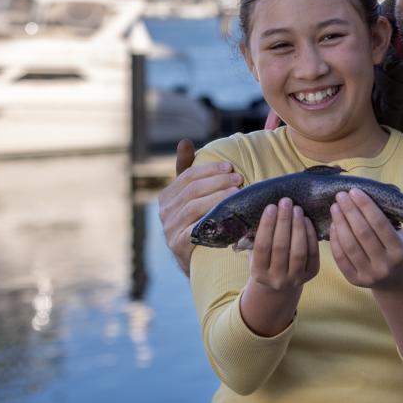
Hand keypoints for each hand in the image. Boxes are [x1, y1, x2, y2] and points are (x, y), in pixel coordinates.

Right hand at [157, 139, 243, 274]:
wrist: (194, 261)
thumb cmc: (195, 222)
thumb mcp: (189, 196)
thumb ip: (186, 169)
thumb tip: (185, 141)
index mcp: (166, 196)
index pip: (187, 176)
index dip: (209, 169)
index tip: (230, 167)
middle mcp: (164, 212)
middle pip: (192, 190)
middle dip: (217, 182)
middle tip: (238, 179)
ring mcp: (169, 229)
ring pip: (195, 207)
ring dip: (218, 198)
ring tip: (237, 193)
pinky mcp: (178, 246)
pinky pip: (196, 229)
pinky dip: (213, 220)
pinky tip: (230, 215)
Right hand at [248, 198, 319, 291]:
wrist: (280, 282)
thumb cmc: (265, 259)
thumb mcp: (254, 252)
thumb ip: (254, 236)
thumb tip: (259, 208)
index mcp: (259, 273)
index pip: (262, 246)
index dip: (267, 225)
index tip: (271, 206)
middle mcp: (277, 279)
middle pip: (280, 247)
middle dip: (283, 221)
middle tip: (286, 202)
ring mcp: (295, 278)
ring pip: (298, 251)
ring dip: (298, 227)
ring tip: (297, 209)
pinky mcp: (311, 274)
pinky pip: (313, 253)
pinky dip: (310, 235)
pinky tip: (306, 220)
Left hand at [329, 189, 402, 290]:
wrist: (397, 282)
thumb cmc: (397, 250)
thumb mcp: (400, 235)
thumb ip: (386, 219)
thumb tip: (364, 195)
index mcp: (399, 251)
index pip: (380, 224)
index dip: (365, 206)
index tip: (354, 191)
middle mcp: (385, 265)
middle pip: (362, 233)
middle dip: (349, 211)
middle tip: (341, 195)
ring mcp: (369, 275)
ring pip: (349, 245)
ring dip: (340, 223)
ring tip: (335, 208)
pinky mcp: (355, 281)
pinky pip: (341, 258)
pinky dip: (335, 240)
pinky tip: (333, 225)